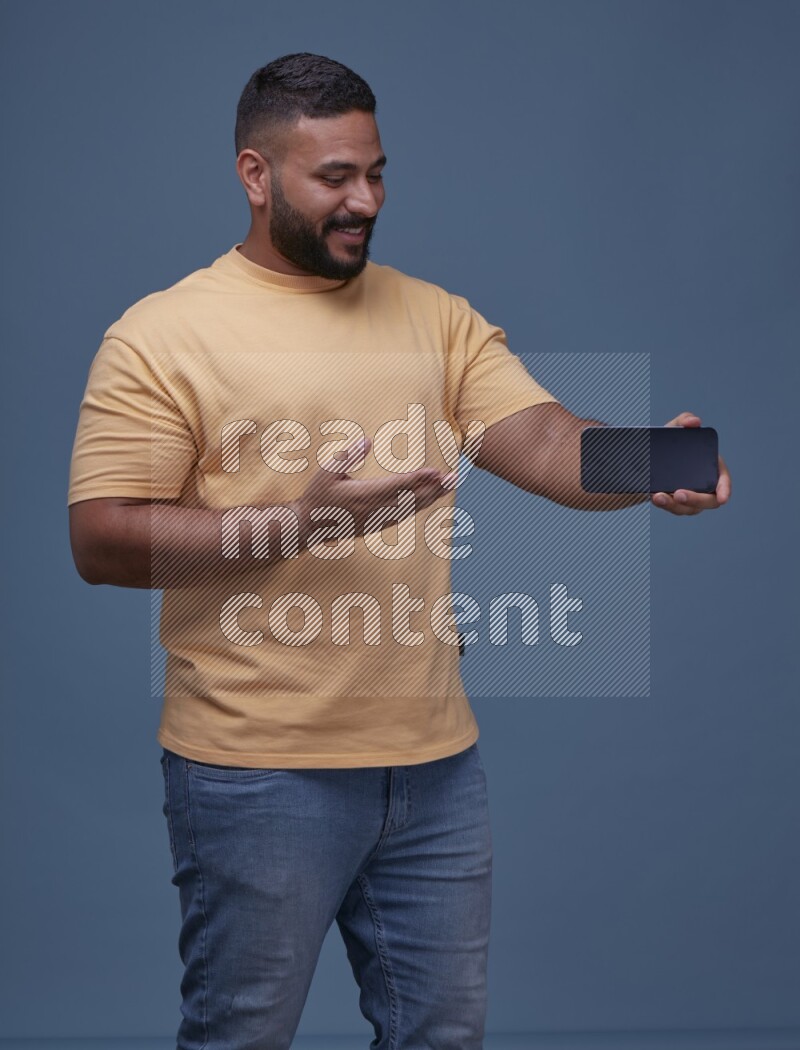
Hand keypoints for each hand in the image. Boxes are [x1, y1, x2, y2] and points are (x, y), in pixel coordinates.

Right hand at [295, 437, 452, 537]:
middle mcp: (374, 509)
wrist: (310, 526)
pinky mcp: (378, 524)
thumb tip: (366, 441)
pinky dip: (420, 506)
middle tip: (455, 477)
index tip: (436, 471)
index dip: (418, 478)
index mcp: (363, 495)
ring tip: (450, 485)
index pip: (397, 486)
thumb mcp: (327, 472)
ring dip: (432, 497)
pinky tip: (431, 499)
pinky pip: (404, 515)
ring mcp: (377, 519)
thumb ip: (347, 456)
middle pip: (411, 498)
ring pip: (411, 508)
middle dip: (435, 488)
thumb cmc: (318, 496)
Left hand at [651, 412, 730, 515]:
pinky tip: (654, 496)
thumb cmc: (670, 443)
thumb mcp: (675, 430)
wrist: (649, 459)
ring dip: (673, 505)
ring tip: (659, 496)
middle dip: (695, 500)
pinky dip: (664, 504)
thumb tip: (694, 421)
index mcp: (712, 469)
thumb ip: (685, 420)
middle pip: (707, 501)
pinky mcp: (676, 504)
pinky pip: (672, 508)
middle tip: (679, 494)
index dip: (725, 491)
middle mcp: (705, 487)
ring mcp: (691, 499)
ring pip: (687, 508)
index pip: (723, 482)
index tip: (722, 498)